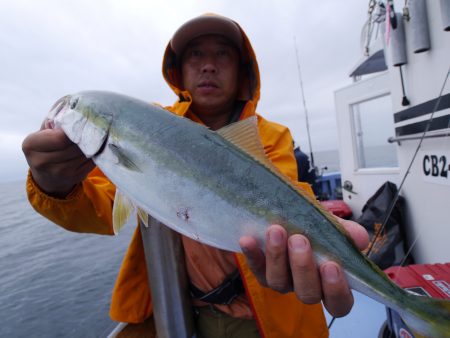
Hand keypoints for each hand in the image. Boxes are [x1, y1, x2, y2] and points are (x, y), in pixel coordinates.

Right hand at [22, 120, 94, 196]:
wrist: (47, 175)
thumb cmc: (48, 144)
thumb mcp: (45, 131)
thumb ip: (58, 119)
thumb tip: (81, 109)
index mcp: (31, 145)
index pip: (60, 138)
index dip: (74, 130)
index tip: (82, 122)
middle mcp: (42, 162)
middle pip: (74, 146)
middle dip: (85, 136)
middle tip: (95, 126)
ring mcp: (59, 173)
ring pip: (85, 154)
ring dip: (93, 144)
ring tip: (95, 135)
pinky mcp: (74, 177)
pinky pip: (92, 162)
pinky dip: (96, 153)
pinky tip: (96, 147)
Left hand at [239, 218, 368, 317]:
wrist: (286, 217)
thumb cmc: (314, 227)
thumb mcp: (332, 226)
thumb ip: (345, 233)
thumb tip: (359, 239)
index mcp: (330, 282)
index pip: (339, 303)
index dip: (336, 290)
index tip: (331, 265)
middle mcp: (305, 286)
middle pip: (307, 294)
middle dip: (303, 267)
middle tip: (300, 240)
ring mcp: (282, 281)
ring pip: (279, 282)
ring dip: (277, 256)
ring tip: (276, 231)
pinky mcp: (261, 272)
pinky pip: (255, 268)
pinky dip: (252, 253)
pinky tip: (248, 239)